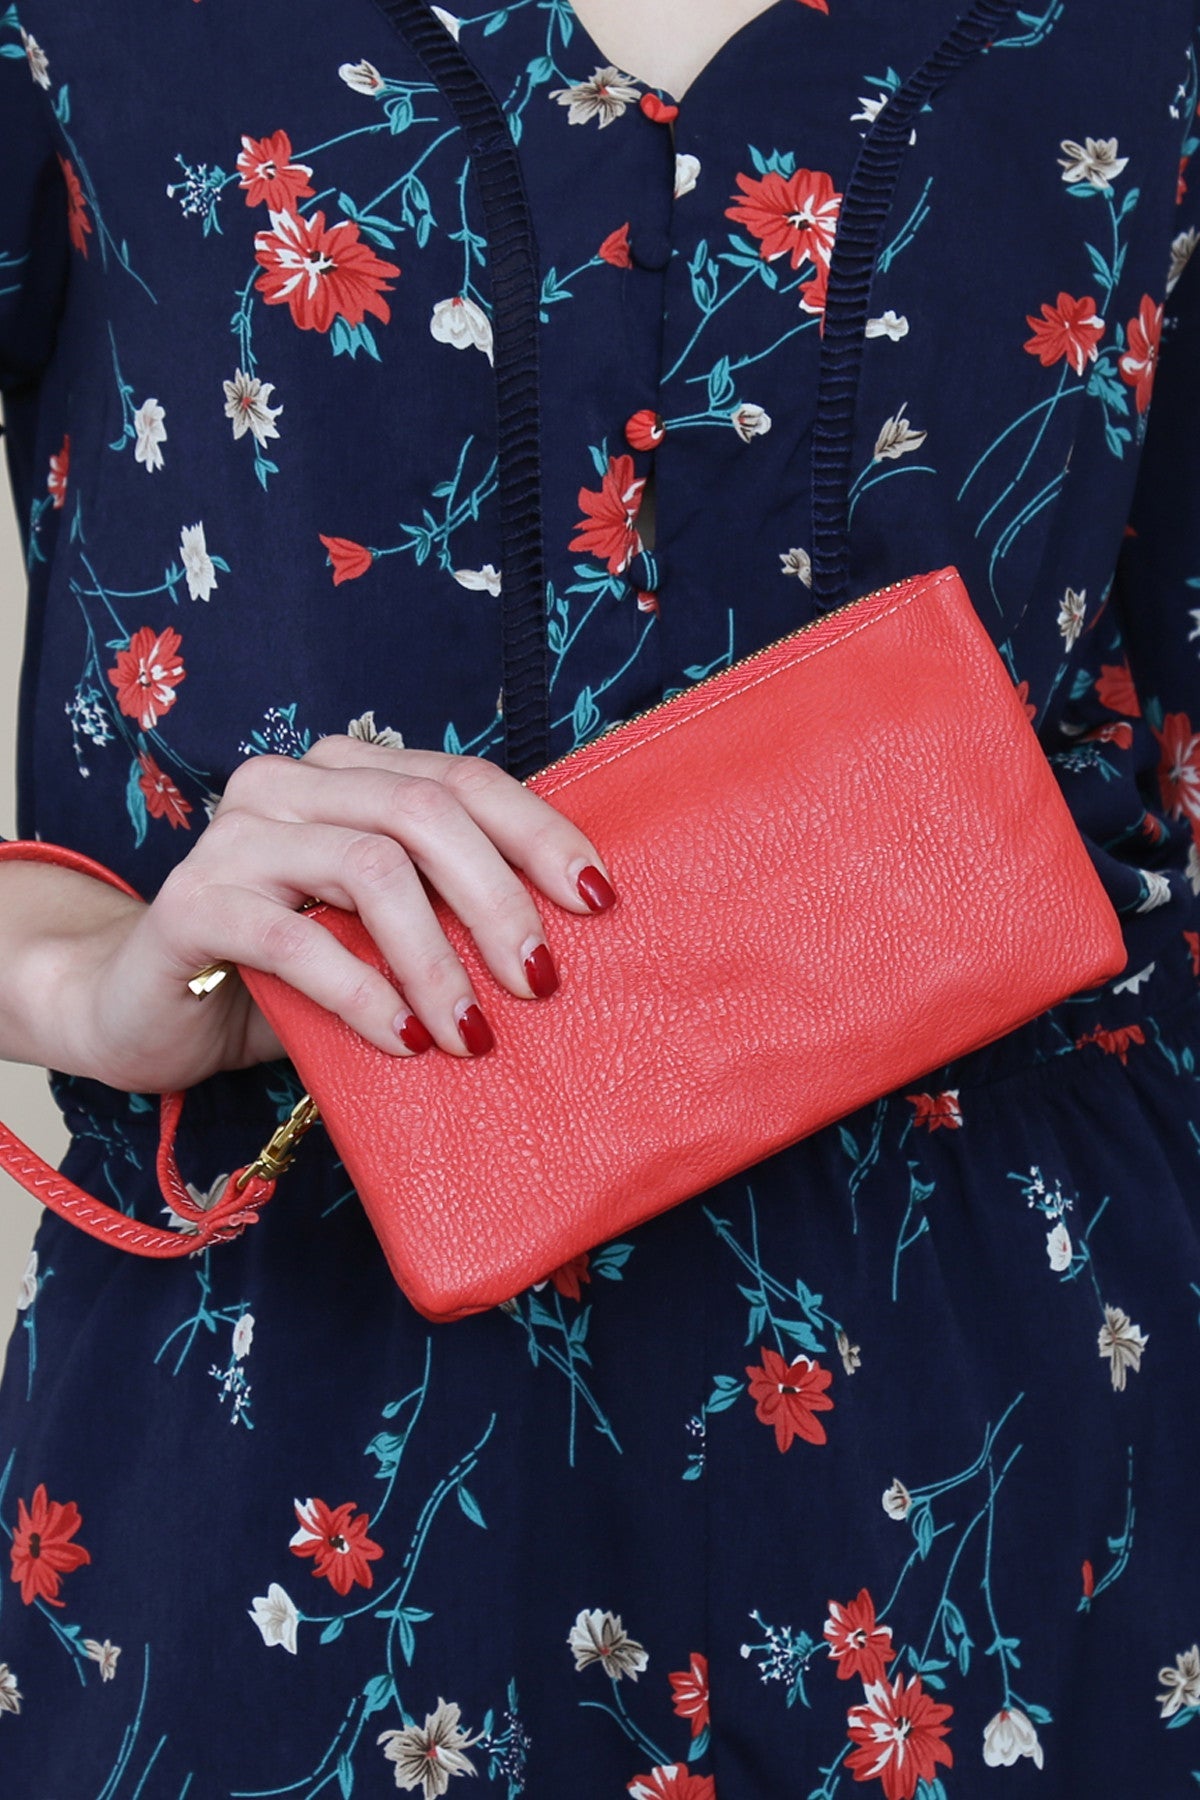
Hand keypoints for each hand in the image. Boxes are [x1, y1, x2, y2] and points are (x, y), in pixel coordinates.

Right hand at [25, 738, 615, 1092]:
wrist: (148, 1010)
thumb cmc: (285, 974)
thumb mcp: (378, 932)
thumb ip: (444, 906)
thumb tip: (568, 937)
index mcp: (346, 774)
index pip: (462, 779)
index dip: (538, 833)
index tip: (597, 900)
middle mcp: (289, 784)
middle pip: (424, 812)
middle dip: (498, 899)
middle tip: (540, 981)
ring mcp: (235, 836)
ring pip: (369, 867)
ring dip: (437, 960)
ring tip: (472, 1033)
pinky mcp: (192, 904)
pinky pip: (293, 939)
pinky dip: (362, 993)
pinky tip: (402, 1041)